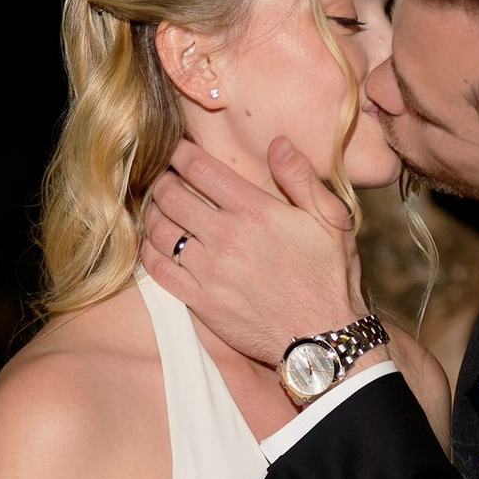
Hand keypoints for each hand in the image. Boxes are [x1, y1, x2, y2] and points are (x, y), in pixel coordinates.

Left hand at [140, 134, 361, 369]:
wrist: (324, 336)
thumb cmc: (328, 275)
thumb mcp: (330, 219)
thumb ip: (301, 177)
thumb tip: (277, 143)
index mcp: (255, 211)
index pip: (200, 169)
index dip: (179, 153)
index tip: (174, 149)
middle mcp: (227, 238)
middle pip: (171, 196)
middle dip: (162, 181)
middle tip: (163, 179)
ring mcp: (210, 272)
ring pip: (160, 231)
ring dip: (152, 213)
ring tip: (156, 208)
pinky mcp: (201, 302)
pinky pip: (159, 270)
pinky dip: (148, 252)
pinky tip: (152, 244)